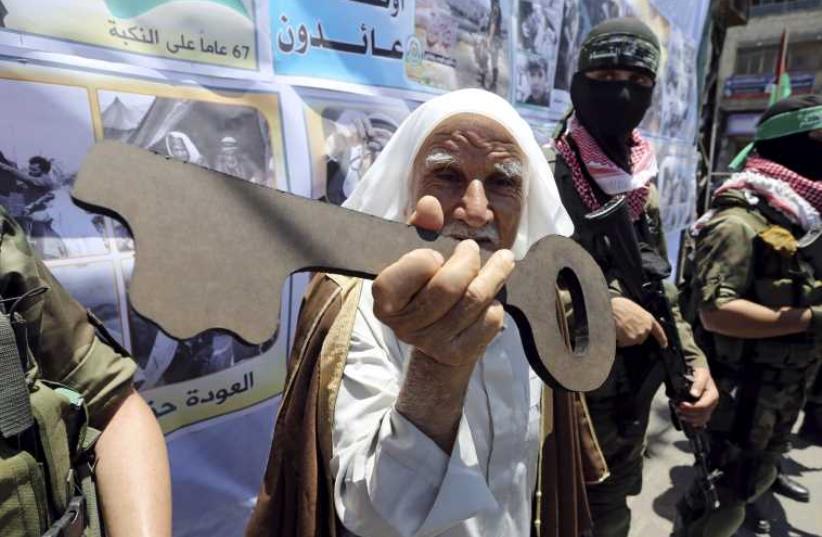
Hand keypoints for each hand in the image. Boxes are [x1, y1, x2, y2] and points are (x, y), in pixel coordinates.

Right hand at [372, 196, 514, 366]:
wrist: (438, 338)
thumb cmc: (426, 285)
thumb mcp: (418, 252)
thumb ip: (422, 227)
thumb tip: (430, 204)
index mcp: (385, 301)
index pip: (397, 279)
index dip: (421, 262)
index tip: (435, 254)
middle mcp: (404, 327)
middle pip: (445, 288)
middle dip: (467, 261)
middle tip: (473, 248)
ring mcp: (431, 344)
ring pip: (473, 302)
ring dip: (494, 275)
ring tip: (503, 260)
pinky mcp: (458, 354)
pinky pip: (488, 322)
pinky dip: (496, 304)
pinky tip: (492, 297)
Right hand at [611, 296, 667, 347]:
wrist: (610, 308)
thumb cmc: (619, 306)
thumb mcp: (633, 308)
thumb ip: (637, 318)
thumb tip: (633, 324)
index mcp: (649, 318)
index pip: (658, 331)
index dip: (661, 339)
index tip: (664, 345)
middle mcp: (646, 328)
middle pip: (640, 338)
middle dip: (632, 336)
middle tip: (622, 328)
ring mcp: (639, 335)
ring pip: (630, 341)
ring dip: (623, 338)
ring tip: (616, 327)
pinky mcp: (631, 340)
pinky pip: (622, 344)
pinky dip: (617, 341)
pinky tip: (614, 331)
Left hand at [676, 367, 718, 428]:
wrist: (699, 375)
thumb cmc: (700, 374)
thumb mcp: (701, 375)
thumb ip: (698, 384)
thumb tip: (694, 394)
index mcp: (712, 396)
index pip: (703, 406)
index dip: (692, 408)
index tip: (681, 404)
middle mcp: (712, 404)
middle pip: (701, 414)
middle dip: (689, 413)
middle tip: (677, 409)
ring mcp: (708, 409)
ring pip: (701, 419)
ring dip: (689, 418)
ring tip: (679, 413)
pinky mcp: (704, 411)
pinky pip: (700, 421)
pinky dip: (692, 421)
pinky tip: (685, 418)